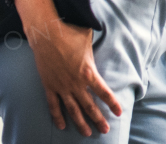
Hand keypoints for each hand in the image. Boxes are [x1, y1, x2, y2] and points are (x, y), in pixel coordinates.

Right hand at [16, 0, 120, 134]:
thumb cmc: (70, 32)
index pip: (104, 92)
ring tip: (87, 134)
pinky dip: (57, 117)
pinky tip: (62, 126)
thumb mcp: (90, 39)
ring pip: (72, 110)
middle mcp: (75, 83)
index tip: (118, 112)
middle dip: (98, 120)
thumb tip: (109, 37)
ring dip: (80, 123)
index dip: (112, 103)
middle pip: (89, 106)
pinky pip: (53, 105)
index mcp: (88, 72)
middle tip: (105, 130)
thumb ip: (98, 46)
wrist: (46, 32)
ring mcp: (61, 86)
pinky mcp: (49, 86)